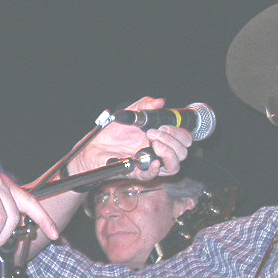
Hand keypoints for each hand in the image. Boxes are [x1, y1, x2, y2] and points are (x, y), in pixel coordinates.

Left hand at [71, 97, 192, 180]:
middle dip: (173, 140)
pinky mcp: (138, 173)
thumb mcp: (129, 113)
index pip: (183, 140)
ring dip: (169, 153)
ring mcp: (149, 163)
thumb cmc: (111, 133)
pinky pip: (153, 176)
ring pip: (174, 166)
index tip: (165, 125)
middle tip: (154, 132)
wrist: (94, 147)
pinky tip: (152, 161)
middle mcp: (158, 152)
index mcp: (160, 138)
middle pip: (182, 153)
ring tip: (154, 142)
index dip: (181, 133)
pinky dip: (155, 169)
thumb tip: (161, 102)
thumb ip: (145, 106)